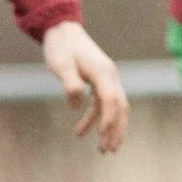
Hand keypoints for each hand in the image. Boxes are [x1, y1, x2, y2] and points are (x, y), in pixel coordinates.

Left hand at [41, 20, 128, 152]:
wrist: (62, 30)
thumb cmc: (61, 47)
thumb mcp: (61, 65)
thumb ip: (70, 83)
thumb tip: (76, 106)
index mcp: (102, 72)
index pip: (111, 99)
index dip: (109, 119)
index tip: (102, 136)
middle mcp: (109, 76)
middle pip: (120, 107)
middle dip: (116, 130)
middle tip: (109, 151)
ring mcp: (106, 79)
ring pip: (115, 108)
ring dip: (109, 128)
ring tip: (102, 150)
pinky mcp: (99, 82)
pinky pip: (102, 104)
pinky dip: (95, 118)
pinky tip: (80, 131)